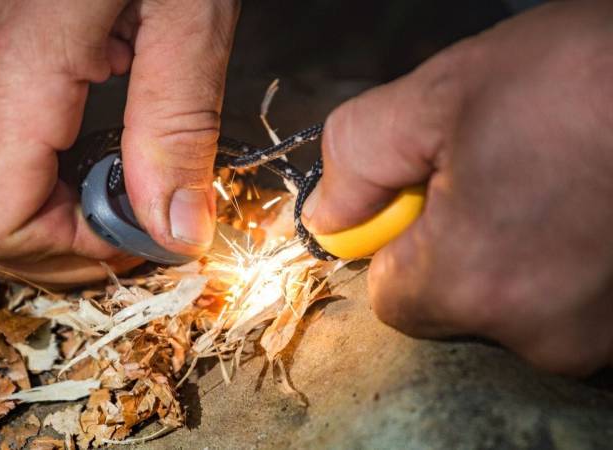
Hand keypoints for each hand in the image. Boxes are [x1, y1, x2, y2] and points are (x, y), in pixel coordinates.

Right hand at [0, 0, 237, 285]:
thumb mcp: (188, 12)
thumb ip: (177, 126)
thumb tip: (175, 229)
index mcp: (13, 70)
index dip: (67, 253)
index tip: (136, 237)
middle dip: (41, 252)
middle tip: (117, 234)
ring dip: (24, 221)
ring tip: (99, 203)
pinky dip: (14, 178)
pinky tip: (73, 151)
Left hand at [303, 1, 612, 374]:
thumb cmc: (584, 77)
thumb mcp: (442, 95)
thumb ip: (358, 159)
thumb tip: (326, 216)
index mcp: (474, 280)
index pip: (391, 297)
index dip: (400, 242)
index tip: (429, 194)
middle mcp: (539, 332)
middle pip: (455, 306)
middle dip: (460, 246)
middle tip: (502, 174)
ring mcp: (599, 337)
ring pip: (515, 307)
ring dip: (520, 254)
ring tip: (558, 183)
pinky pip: (568, 305)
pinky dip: (568, 265)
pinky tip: (587, 207)